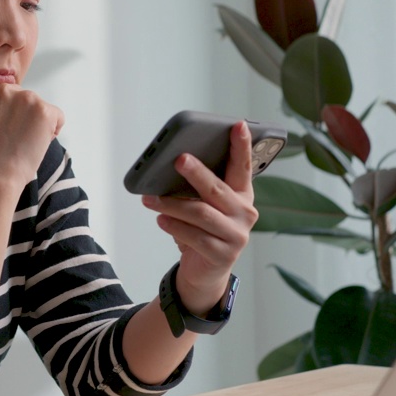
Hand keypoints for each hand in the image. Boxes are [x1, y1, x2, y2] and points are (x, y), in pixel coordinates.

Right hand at [0, 85, 63, 188]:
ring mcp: (28, 99)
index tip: (2, 137)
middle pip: (27, 105)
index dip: (9, 121)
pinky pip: (58, 118)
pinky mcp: (45, 111)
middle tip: (11, 143)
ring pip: (42, 112)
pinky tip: (37, 143)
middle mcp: (8, 90)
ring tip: (22, 144)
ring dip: (37, 127)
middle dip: (24, 122)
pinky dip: (52, 131)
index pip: (10, 102)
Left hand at [142, 121, 258, 314]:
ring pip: (200, 213)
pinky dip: (174, 226)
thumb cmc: (203, 230)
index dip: (242, 145)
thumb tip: (172, 169)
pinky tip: (161, 219)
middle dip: (196, 172)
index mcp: (242, 195)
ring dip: (171, 204)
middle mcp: (245, 213)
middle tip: (178, 159)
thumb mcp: (204, 206)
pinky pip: (194, 236)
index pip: (243, 166)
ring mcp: (237, 235)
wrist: (205, 271)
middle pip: (217, 188)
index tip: (239, 124)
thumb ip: (198, 189)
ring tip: (150, 199)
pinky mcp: (223, 254)